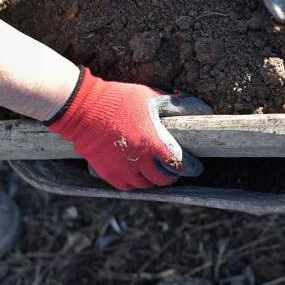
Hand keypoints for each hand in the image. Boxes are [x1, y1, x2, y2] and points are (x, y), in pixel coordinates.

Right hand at [46, 67, 210, 190]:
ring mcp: (121, 168)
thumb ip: (175, 105)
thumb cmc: (119, 100)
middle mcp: (138, 160)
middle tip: (177, 171)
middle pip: (162, 179)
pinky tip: (140, 176)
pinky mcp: (106, 172)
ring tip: (159, 173)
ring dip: (155, 181)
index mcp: (152, 142)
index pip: (178, 163)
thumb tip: (201, 107)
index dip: (191, 168)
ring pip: (145, 185)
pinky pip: (126, 186)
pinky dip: (136, 183)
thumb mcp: (151, 97)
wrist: (82, 109)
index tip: (197, 168)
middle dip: (173, 176)